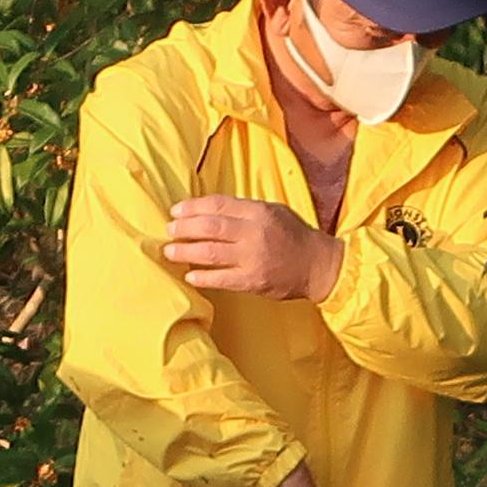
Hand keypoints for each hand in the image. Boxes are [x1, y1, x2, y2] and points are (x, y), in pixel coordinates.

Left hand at [164, 196, 340, 300]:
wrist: (318, 266)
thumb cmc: (294, 236)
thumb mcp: (273, 211)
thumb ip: (244, 210)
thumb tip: (210, 211)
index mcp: (258, 212)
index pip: (218, 205)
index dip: (193, 207)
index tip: (176, 210)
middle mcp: (254, 232)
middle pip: (210, 226)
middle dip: (184, 228)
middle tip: (168, 230)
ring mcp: (253, 257)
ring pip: (210, 252)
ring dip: (186, 251)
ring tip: (170, 251)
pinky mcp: (253, 280)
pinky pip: (222, 278)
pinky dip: (203, 277)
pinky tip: (190, 275)